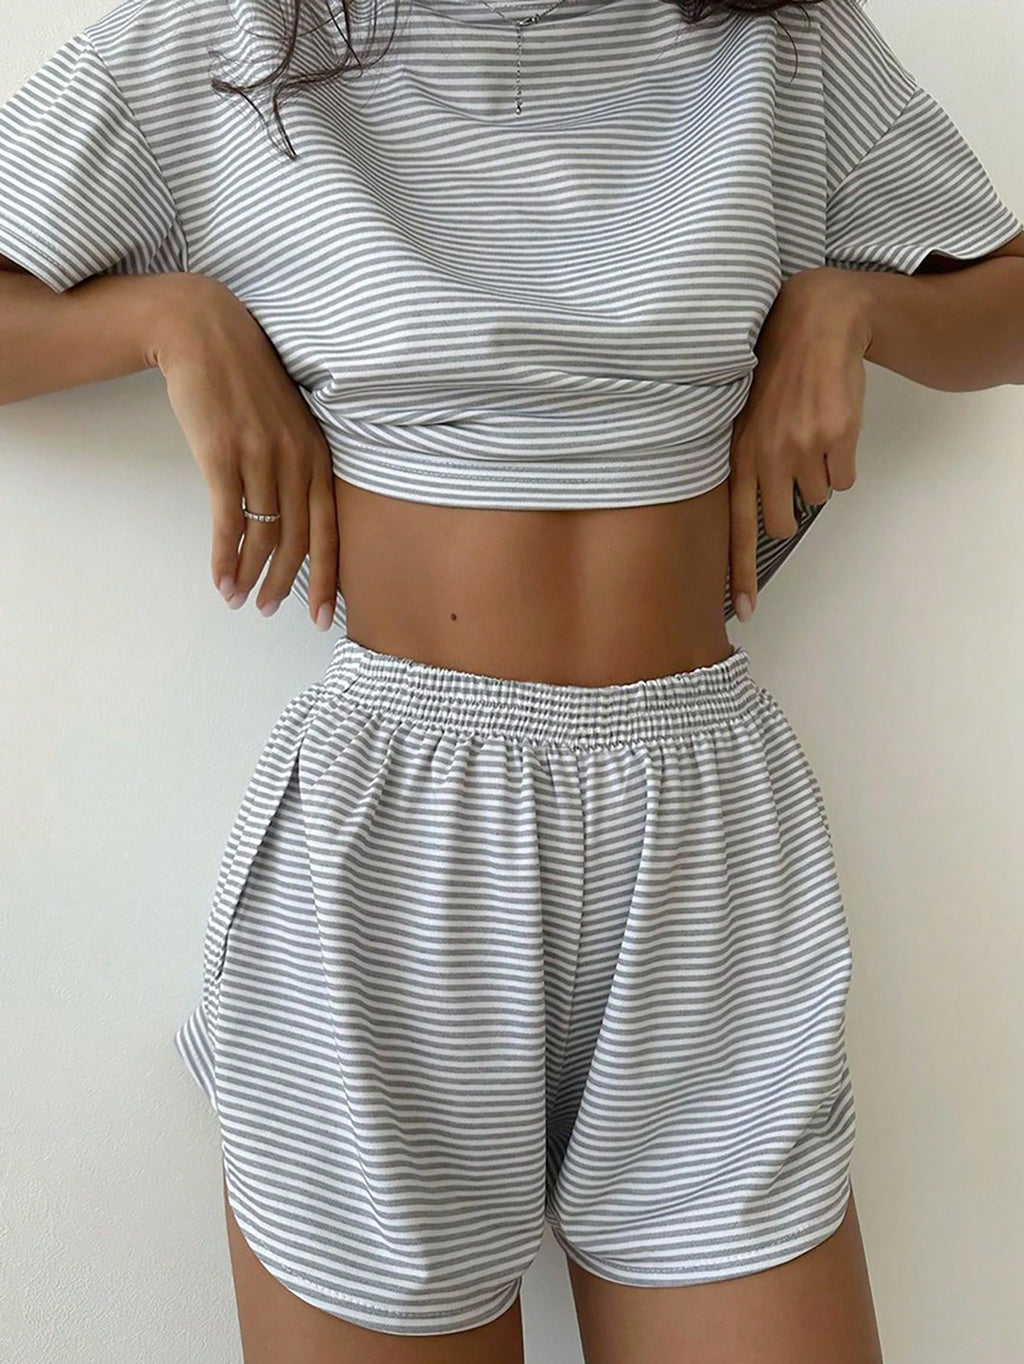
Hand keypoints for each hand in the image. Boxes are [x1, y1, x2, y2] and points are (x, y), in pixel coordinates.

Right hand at [146, 274, 339, 629]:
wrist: (204, 332)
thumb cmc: (245, 380)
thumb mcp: (289, 421)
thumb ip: (298, 463)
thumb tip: (295, 515)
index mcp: (317, 455)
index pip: (329, 529)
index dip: (327, 578)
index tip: (323, 617)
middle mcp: (295, 459)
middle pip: (297, 540)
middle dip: (286, 584)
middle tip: (270, 611)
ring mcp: (260, 457)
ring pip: (262, 536)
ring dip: (250, 576)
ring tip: (239, 600)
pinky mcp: (221, 455)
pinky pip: (228, 520)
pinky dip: (224, 557)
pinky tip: (220, 579)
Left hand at [728, 267, 871, 619]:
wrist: (816, 325)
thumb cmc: (777, 377)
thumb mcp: (745, 421)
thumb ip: (746, 467)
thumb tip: (757, 520)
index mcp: (738, 457)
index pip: (735, 528)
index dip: (738, 573)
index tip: (744, 612)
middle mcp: (766, 457)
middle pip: (781, 523)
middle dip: (791, 510)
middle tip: (794, 473)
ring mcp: (802, 447)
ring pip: (819, 498)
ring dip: (820, 476)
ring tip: (812, 434)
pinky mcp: (837, 436)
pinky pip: (846, 478)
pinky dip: (844, 461)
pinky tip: (833, 428)